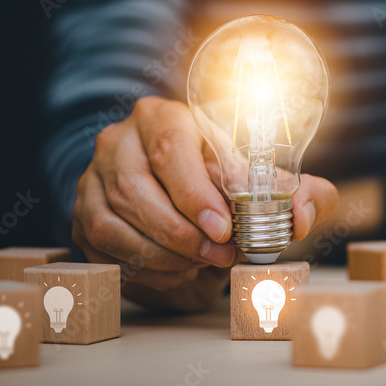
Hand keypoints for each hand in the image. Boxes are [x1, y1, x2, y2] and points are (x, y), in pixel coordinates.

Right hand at [72, 96, 338, 310]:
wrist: (178, 195)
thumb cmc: (223, 182)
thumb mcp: (263, 180)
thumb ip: (298, 192)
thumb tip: (303, 213)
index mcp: (165, 117)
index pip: (173, 146)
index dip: (195, 191)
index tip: (223, 226)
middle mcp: (121, 140)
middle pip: (138, 186)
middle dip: (182, 230)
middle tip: (218, 255)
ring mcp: (94, 177)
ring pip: (116, 220)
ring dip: (163, 252)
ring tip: (200, 264)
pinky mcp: (82, 213)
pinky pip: (104, 245)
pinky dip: (143, 265)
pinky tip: (175, 269)